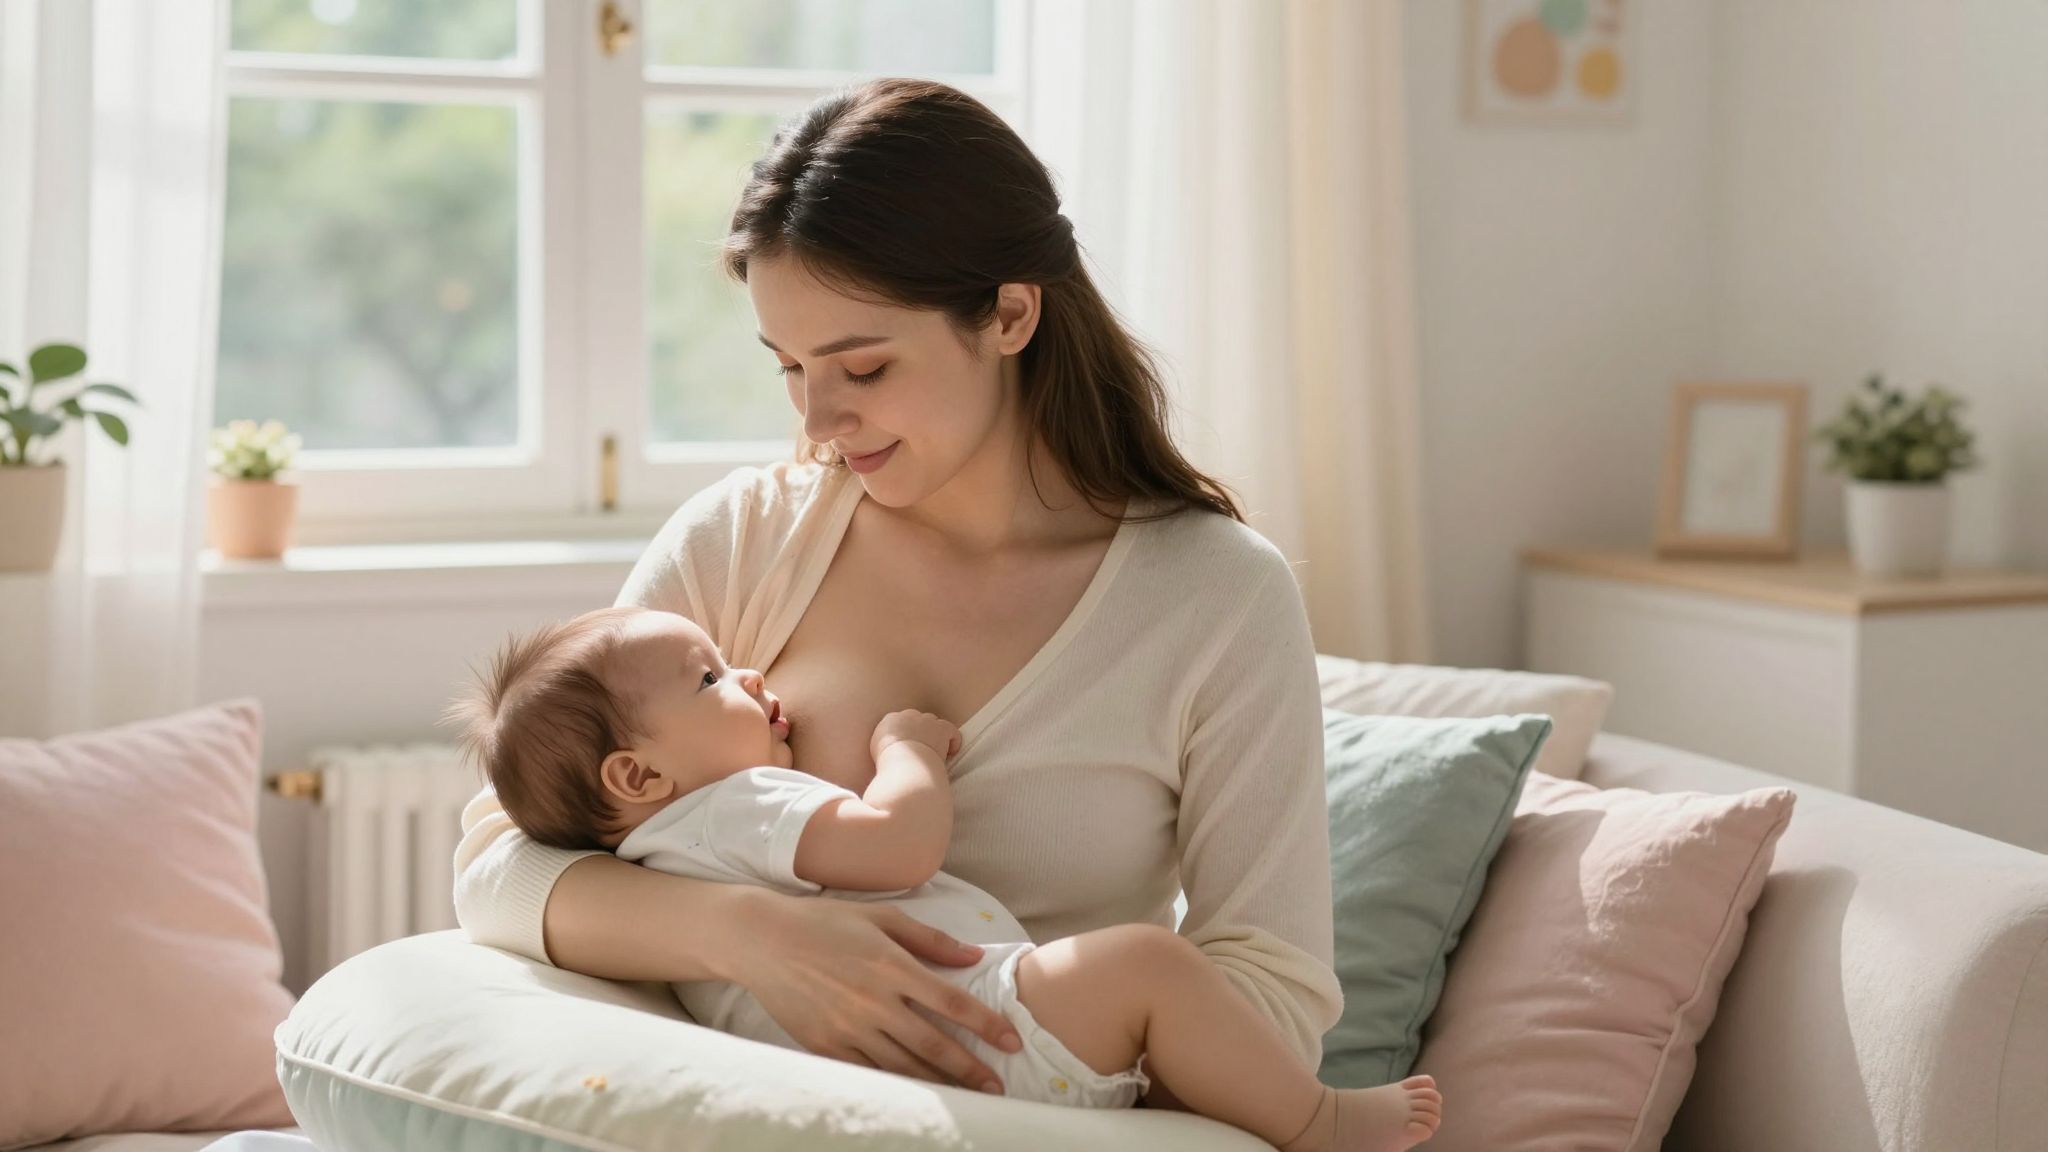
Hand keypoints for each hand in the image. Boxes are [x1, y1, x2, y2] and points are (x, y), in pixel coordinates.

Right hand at [735, 890, 1022, 1090]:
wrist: (761, 941)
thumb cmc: (824, 922)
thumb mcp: (880, 917)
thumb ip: (930, 939)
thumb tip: (973, 955)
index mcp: (891, 965)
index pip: (952, 1001)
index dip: (986, 1024)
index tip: (1011, 1041)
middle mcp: (873, 1000)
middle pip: (933, 1043)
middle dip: (970, 1068)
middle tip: (998, 1086)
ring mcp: (848, 1027)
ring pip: (903, 1066)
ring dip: (939, 1084)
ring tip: (968, 1099)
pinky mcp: (825, 1046)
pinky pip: (869, 1073)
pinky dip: (896, 1087)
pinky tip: (917, 1097)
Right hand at [871, 710, 960, 762]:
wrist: (903, 767)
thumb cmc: (888, 766)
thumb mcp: (876, 753)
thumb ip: (884, 746)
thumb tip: (884, 755)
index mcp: (889, 720)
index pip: (900, 721)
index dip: (906, 733)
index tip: (907, 746)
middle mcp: (907, 715)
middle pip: (917, 718)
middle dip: (920, 731)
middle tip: (920, 748)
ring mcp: (926, 721)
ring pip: (934, 723)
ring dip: (935, 734)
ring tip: (934, 751)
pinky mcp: (941, 729)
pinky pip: (951, 731)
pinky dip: (953, 740)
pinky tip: (951, 752)